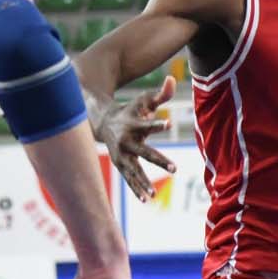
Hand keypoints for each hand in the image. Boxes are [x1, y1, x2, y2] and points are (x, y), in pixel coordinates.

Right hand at [99, 76, 176, 201]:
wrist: (102, 122)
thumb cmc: (129, 110)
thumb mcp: (143, 101)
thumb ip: (160, 94)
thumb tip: (173, 78)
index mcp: (133, 124)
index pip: (148, 124)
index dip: (158, 123)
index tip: (169, 122)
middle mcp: (126, 141)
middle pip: (144, 152)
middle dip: (158, 160)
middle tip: (174, 168)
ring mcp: (121, 155)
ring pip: (133, 171)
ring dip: (143, 182)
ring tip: (154, 194)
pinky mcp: (119, 164)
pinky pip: (128, 178)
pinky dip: (136, 189)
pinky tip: (147, 200)